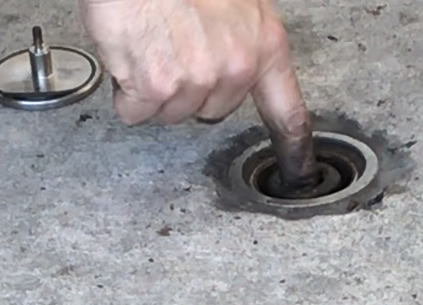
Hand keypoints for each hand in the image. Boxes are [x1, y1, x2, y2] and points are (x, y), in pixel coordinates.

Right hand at [78, 0, 308, 134]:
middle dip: (189, 90)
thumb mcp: (237, 2)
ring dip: (153, 89)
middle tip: (172, 49)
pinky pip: (136, 111)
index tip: (297, 170)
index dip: (293, 147)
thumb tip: (232, 63)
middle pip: (211, 112)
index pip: (288, 111)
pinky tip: (130, 54)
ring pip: (171, 113)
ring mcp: (197, 80)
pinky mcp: (157, 87)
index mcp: (264, 46)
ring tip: (150, 44)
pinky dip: (125, 91)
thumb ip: (242, 40)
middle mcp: (237, 67)